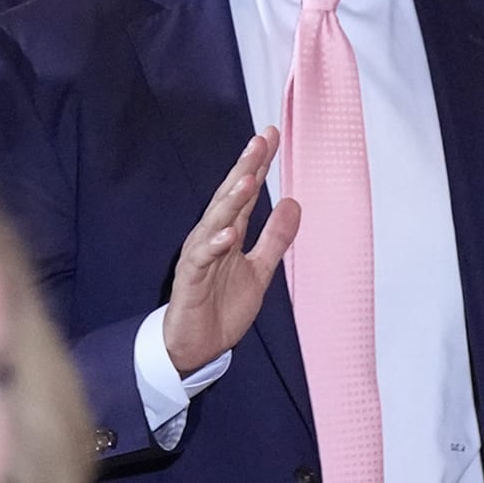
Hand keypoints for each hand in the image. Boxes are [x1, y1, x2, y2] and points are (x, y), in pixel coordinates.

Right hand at [163, 131, 298, 375]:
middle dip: (244, 168)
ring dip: (230, 201)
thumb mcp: (259, 270)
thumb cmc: (221, 306)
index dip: (257, 165)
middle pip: (229, 198)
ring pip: (214, 223)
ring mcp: (199, 258)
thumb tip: (294, 202)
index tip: (270, 135)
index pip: (244, 193)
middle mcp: (212, 239)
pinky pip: (200, 259)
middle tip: (260, 140)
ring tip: (247, 178)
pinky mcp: (189, 281)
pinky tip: (229, 232)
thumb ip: (275, 238)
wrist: (196, 347)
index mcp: (229, 234)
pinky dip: (214, 245)